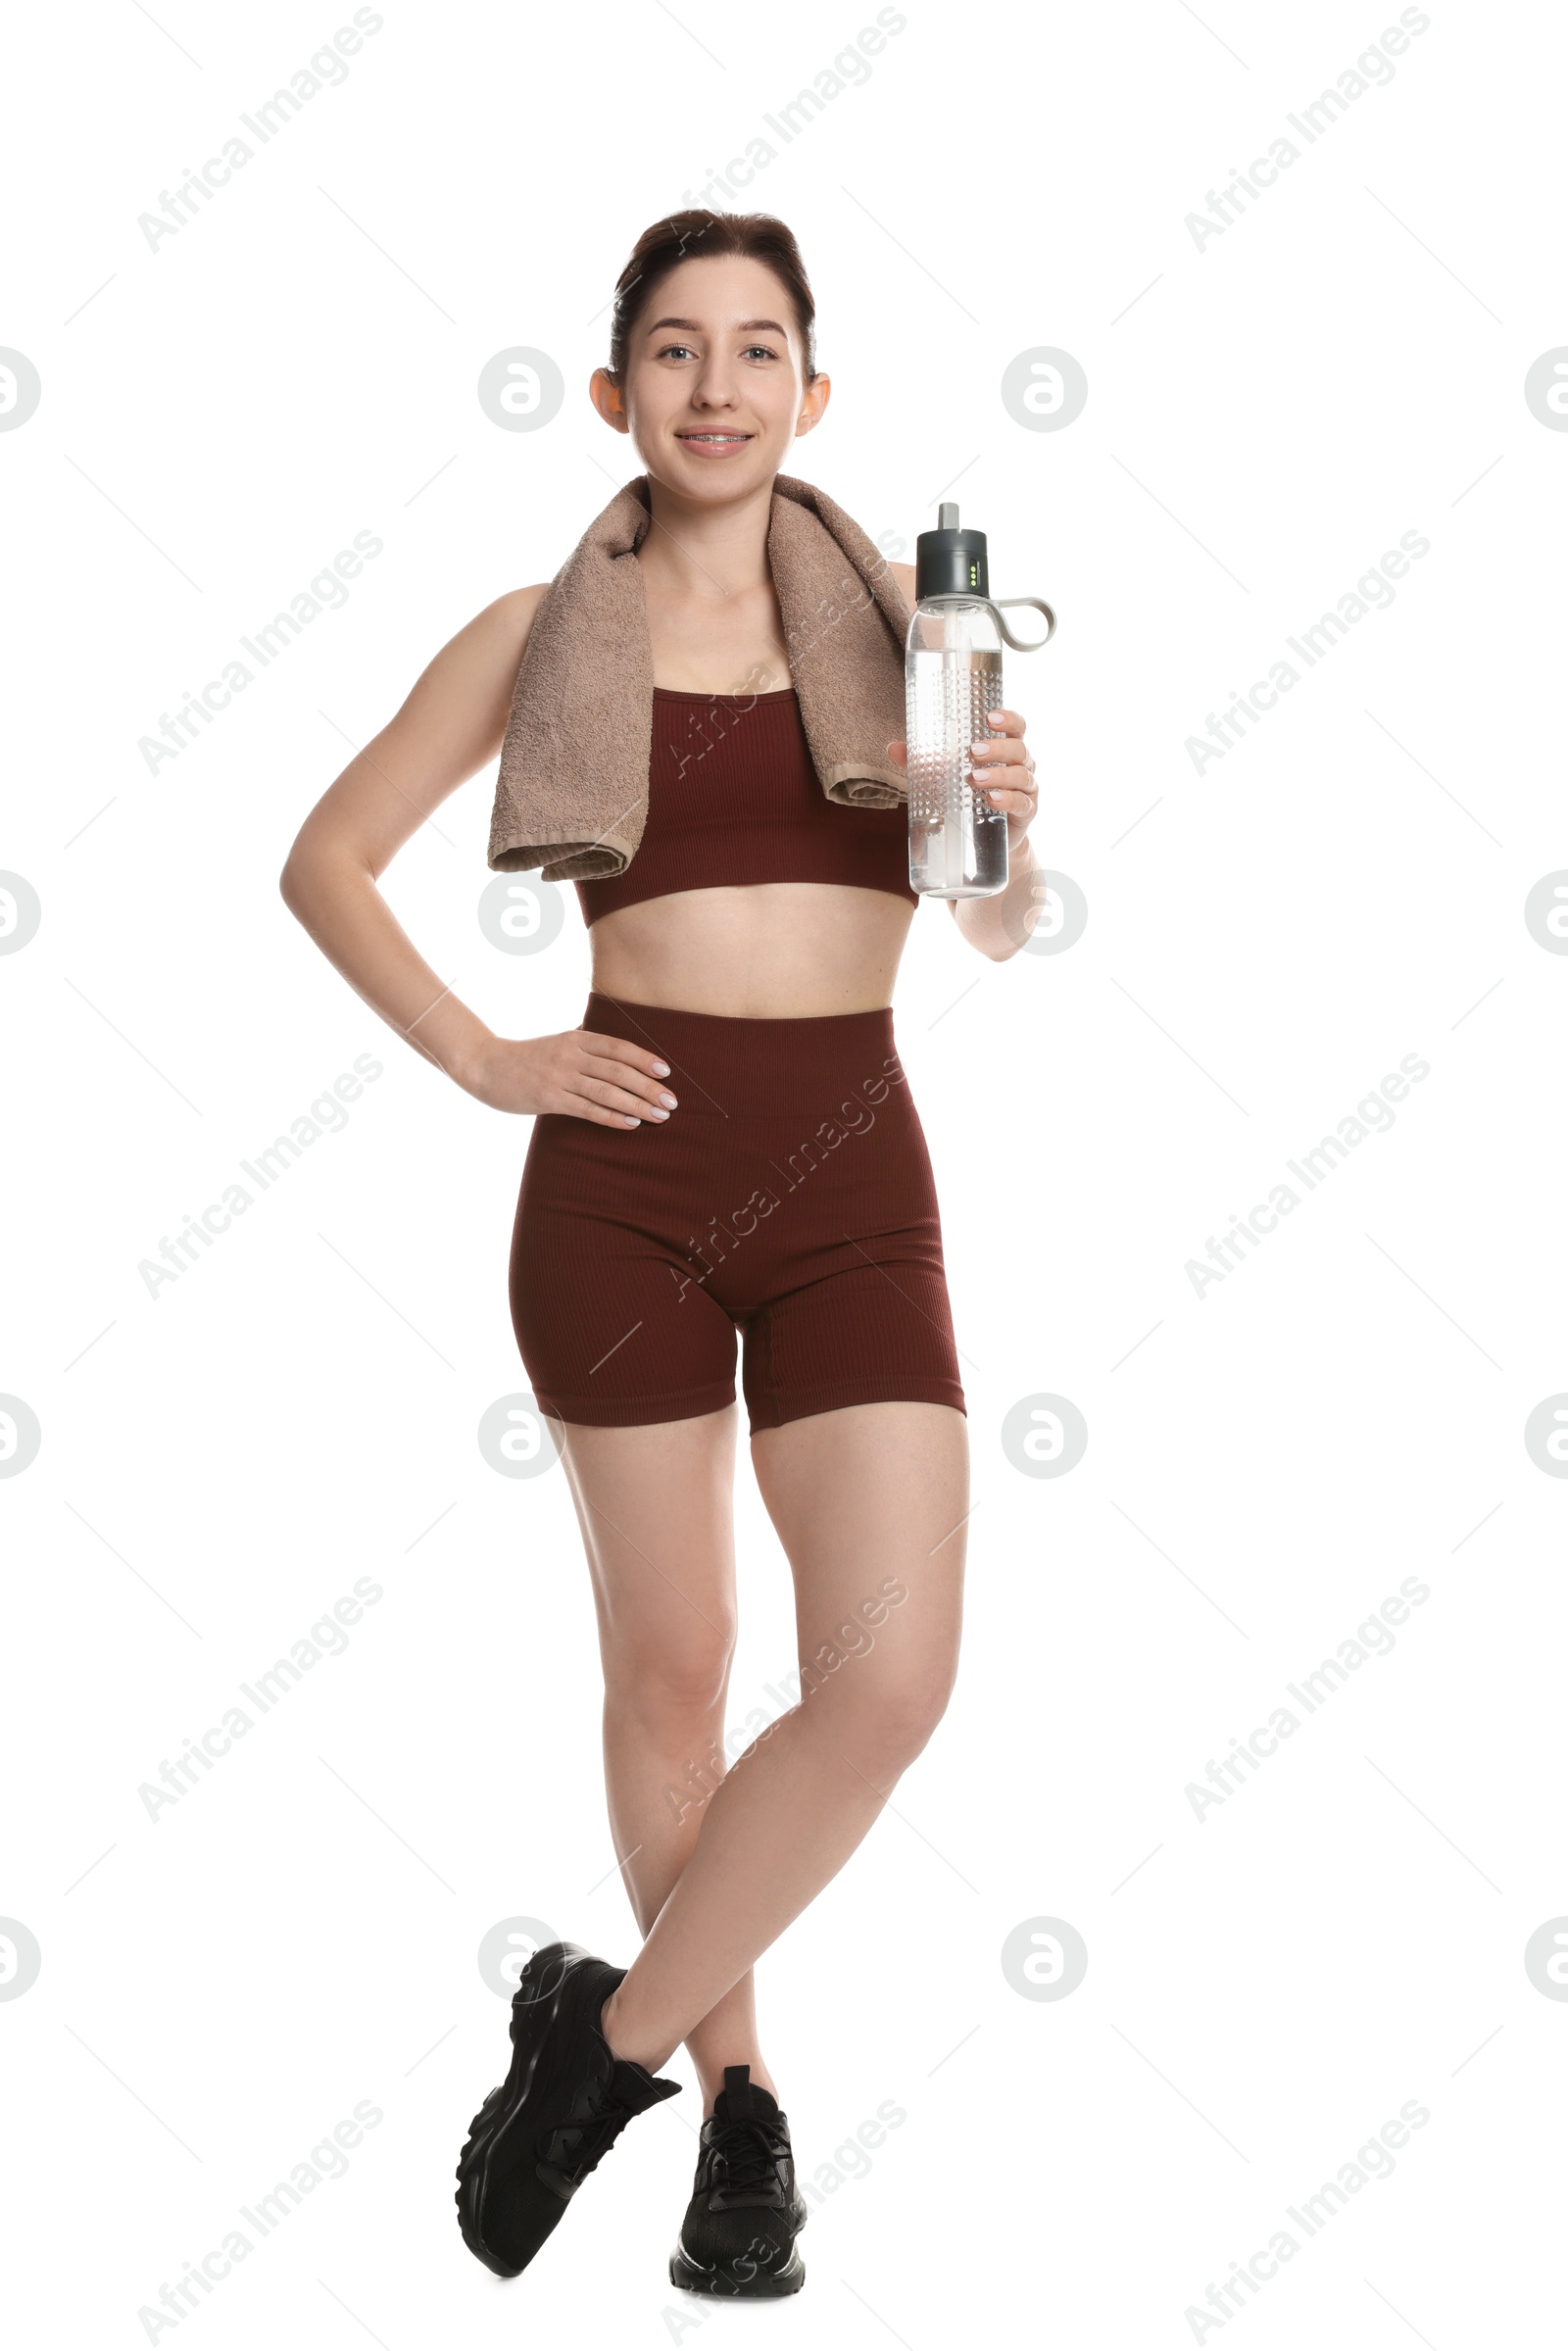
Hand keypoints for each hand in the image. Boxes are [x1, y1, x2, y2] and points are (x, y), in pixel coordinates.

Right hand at [459, 1030, 678, 1127]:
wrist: (486, 1066)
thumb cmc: (527, 1059)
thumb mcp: (559, 1045)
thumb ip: (586, 1049)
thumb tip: (621, 1059)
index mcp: (576, 1038)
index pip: (619, 1047)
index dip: (645, 1059)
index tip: (667, 1072)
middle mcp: (571, 1054)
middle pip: (619, 1070)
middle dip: (649, 1087)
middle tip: (672, 1102)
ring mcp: (560, 1076)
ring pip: (608, 1091)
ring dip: (637, 1104)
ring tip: (660, 1116)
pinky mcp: (549, 1097)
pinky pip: (588, 1109)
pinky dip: (612, 1117)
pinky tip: (631, 1124)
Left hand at [886, 706, 1037, 850]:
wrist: (985, 842)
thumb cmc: (969, 799)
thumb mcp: (946, 779)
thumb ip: (924, 763)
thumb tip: (893, 748)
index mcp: (1005, 751)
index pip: (1016, 727)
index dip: (1008, 719)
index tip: (989, 717)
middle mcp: (1021, 765)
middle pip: (1018, 748)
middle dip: (997, 748)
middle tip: (972, 752)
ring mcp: (1026, 789)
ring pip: (1021, 775)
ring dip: (999, 775)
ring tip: (975, 779)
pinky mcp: (1027, 813)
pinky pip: (1022, 803)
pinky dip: (1009, 800)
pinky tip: (993, 800)